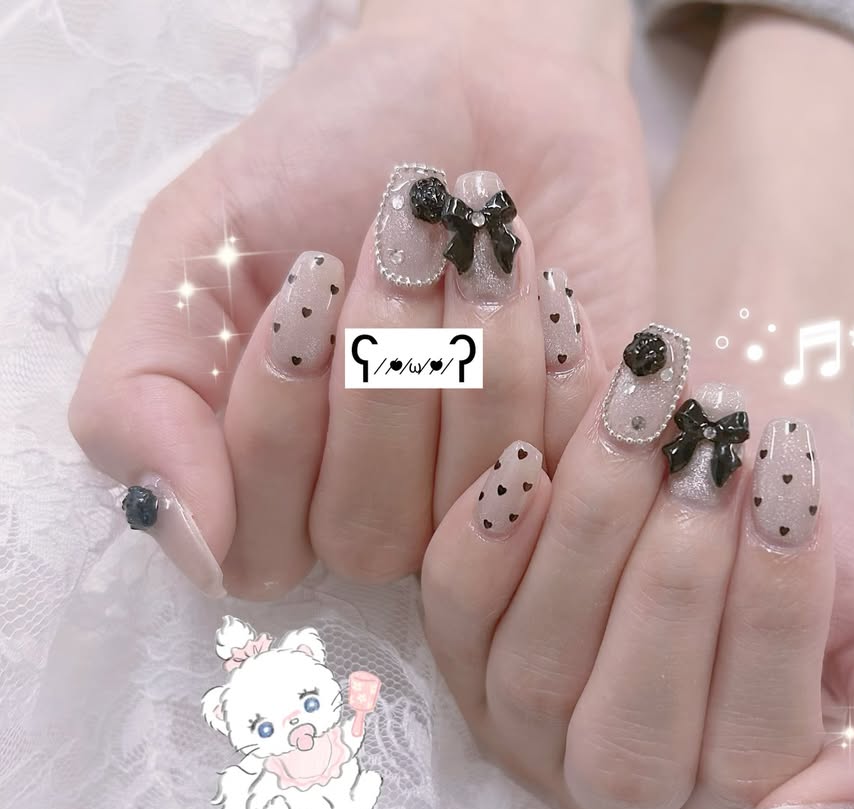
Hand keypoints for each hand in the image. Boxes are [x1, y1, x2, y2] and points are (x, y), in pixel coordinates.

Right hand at [68, 1, 646, 598]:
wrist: (482, 86)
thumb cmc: (327, 158)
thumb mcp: (194, 247)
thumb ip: (141, 392)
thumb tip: (183, 538)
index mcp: (269, 475)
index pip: (259, 545)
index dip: (281, 423)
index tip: (308, 276)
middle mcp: (374, 506)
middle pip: (366, 533)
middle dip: (384, 369)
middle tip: (404, 244)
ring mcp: (481, 495)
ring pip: (473, 503)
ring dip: (477, 354)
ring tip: (485, 249)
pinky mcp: (578, 459)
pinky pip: (571, 470)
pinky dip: (556, 362)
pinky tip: (549, 287)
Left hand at [420, 343, 853, 808]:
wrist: (733, 435)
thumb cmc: (820, 525)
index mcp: (749, 807)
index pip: (754, 761)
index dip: (775, 622)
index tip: (795, 485)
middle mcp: (624, 790)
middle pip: (630, 741)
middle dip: (678, 587)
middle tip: (719, 458)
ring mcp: (527, 725)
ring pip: (538, 671)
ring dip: (592, 537)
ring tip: (643, 421)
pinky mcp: (463, 644)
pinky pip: (455, 610)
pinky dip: (488, 536)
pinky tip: (531, 459)